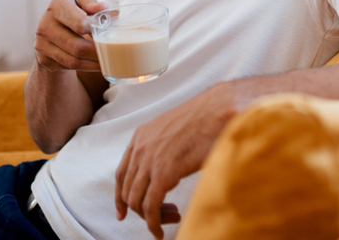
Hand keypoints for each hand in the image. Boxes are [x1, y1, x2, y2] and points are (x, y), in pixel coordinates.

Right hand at [34, 0, 107, 71]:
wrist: (52, 27)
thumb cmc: (74, 11)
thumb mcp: (82, 3)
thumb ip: (92, 4)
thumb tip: (103, 8)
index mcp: (57, 6)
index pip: (79, 23)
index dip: (95, 30)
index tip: (106, 33)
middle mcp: (45, 24)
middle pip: (77, 46)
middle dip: (97, 52)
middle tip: (112, 54)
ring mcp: (41, 43)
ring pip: (73, 60)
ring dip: (93, 63)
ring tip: (107, 61)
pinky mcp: (43, 58)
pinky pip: (68, 67)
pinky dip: (85, 67)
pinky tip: (95, 64)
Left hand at [115, 84, 235, 238]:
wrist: (217, 110)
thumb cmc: (203, 118)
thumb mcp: (172, 129)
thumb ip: (162, 147)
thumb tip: (167, 169)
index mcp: (141, 136)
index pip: (121, 174)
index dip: (121, 196)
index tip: (123, 212)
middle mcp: (139, 148)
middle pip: (128, 191)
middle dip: (141, 210)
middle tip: (162, 216)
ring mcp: (149, 160)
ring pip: (137, 202)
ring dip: (152, 217)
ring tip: (171, 218)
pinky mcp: (163, 173)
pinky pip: (150, 207)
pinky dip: (153, 223)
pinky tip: (160, 231)